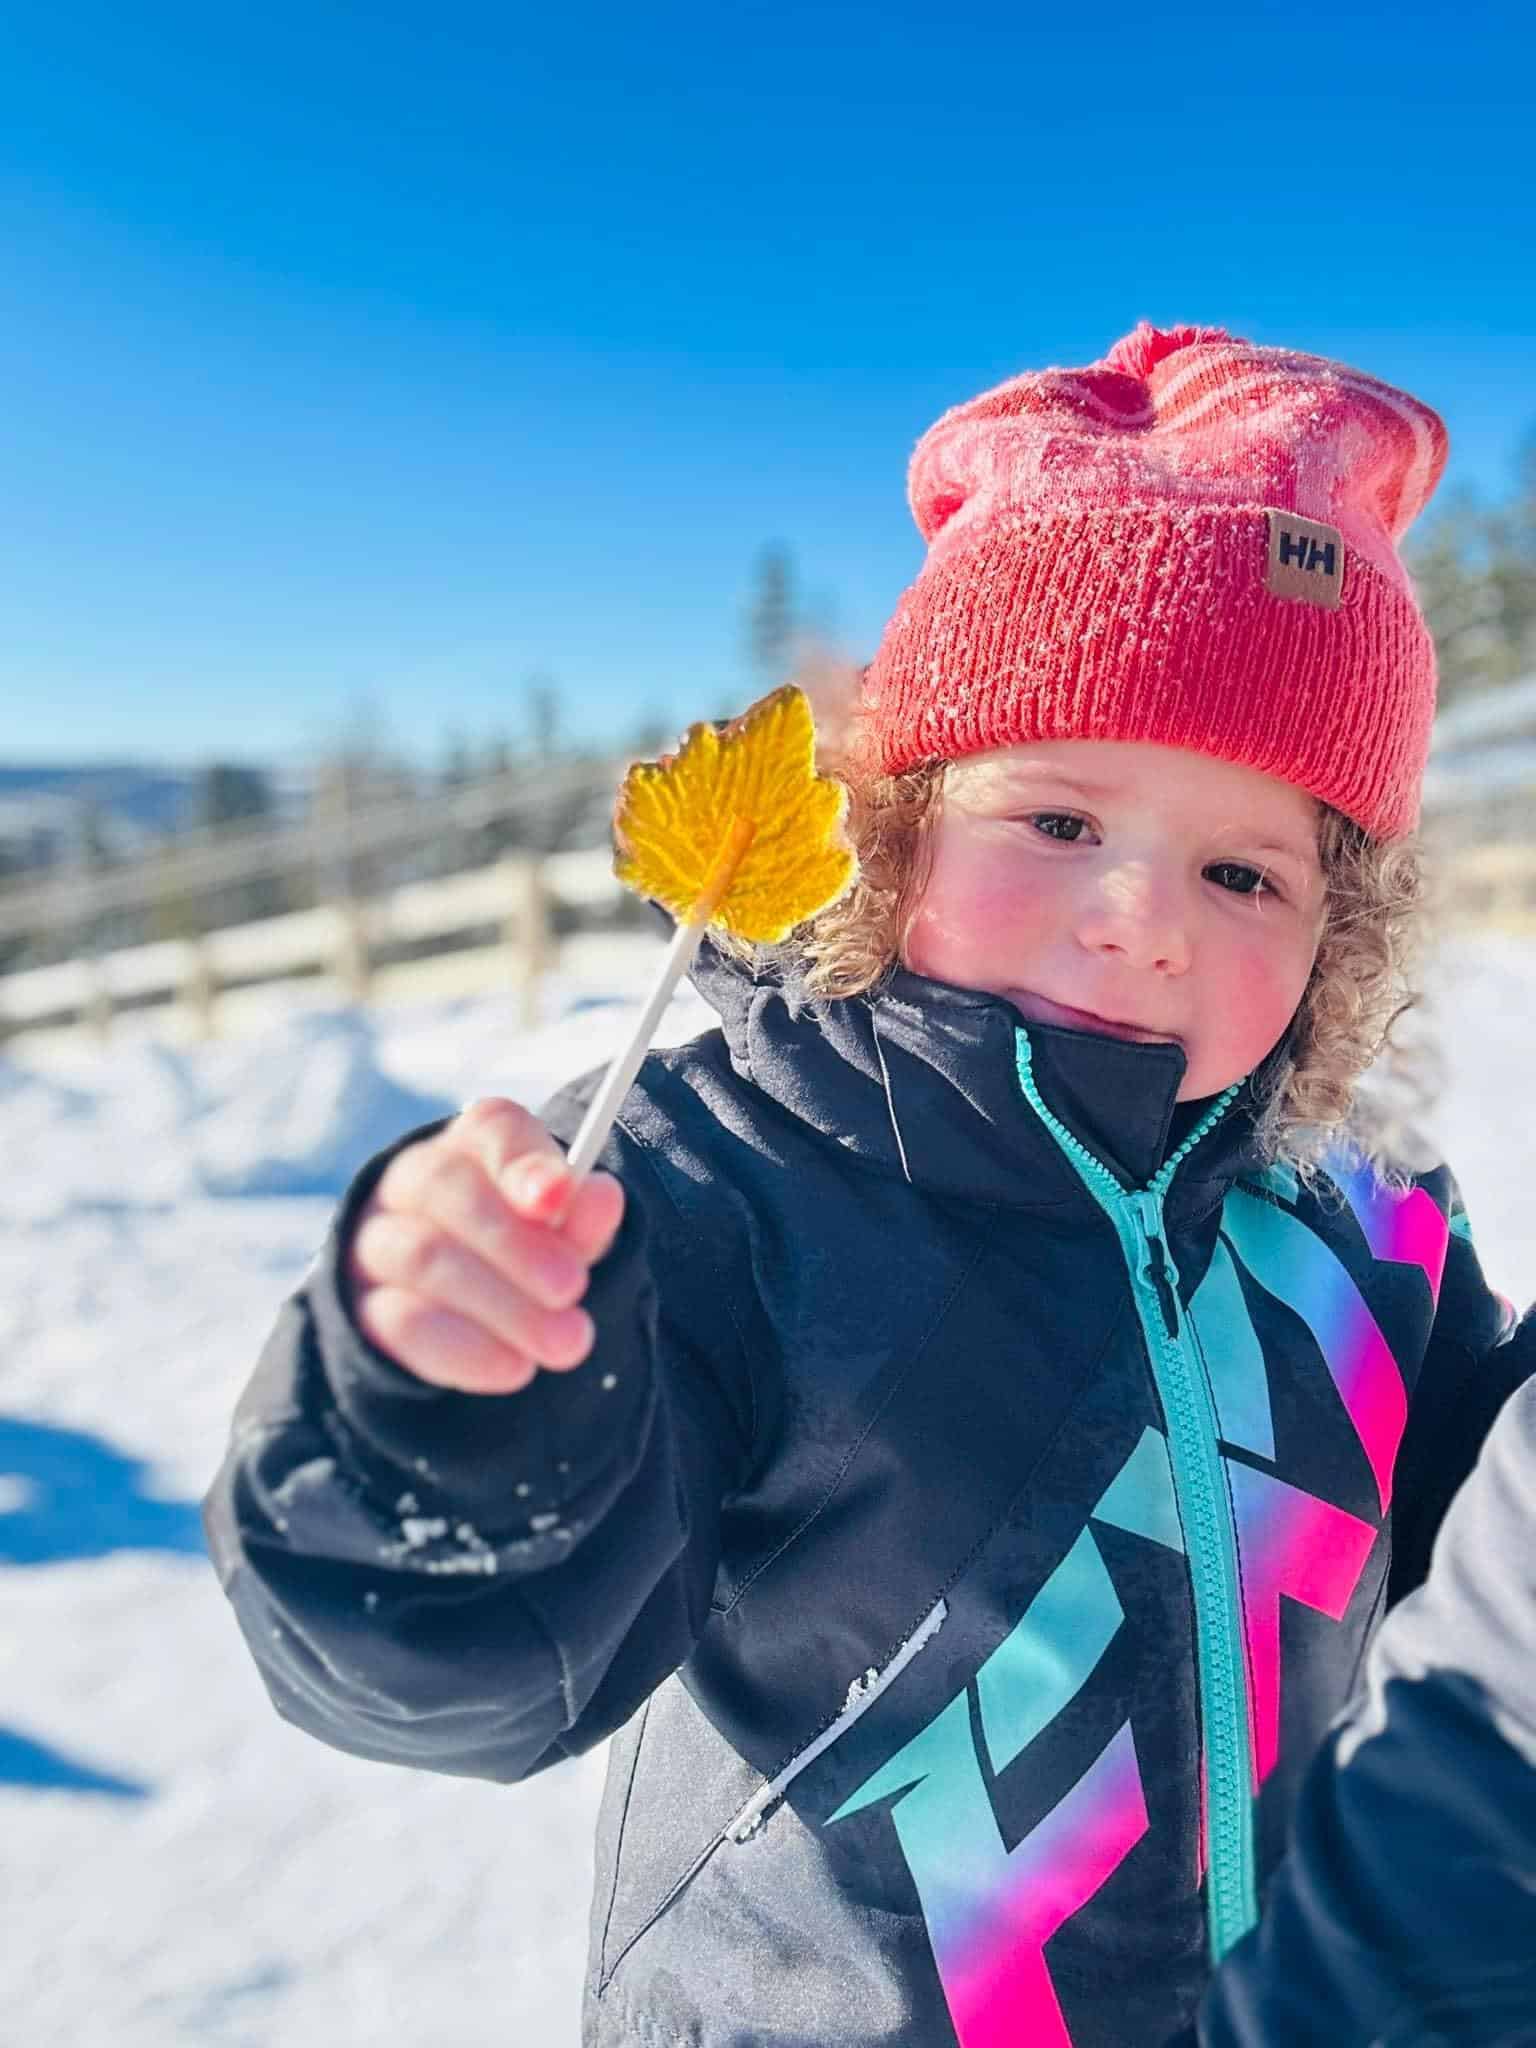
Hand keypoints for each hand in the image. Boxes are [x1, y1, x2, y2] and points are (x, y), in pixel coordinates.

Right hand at [344, 1097, 624, 1393]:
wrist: (460, 1306)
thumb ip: (581, 1214)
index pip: (493, 1129)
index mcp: (475, 1144)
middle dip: (515, 1242)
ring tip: (566, 1343)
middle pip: (447, 1188)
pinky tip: (514, 1367)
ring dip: (502, 1304)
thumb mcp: (565, 1229)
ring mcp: (379, 1242)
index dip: (523, 1161)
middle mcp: (415, 1180)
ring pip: (424, 1258)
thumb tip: (602, 1196)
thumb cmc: (527, 1245)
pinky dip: (466, 1349)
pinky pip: (404, 1322)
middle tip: (572, 1288)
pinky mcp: (365, 1308)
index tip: (557, 1195)